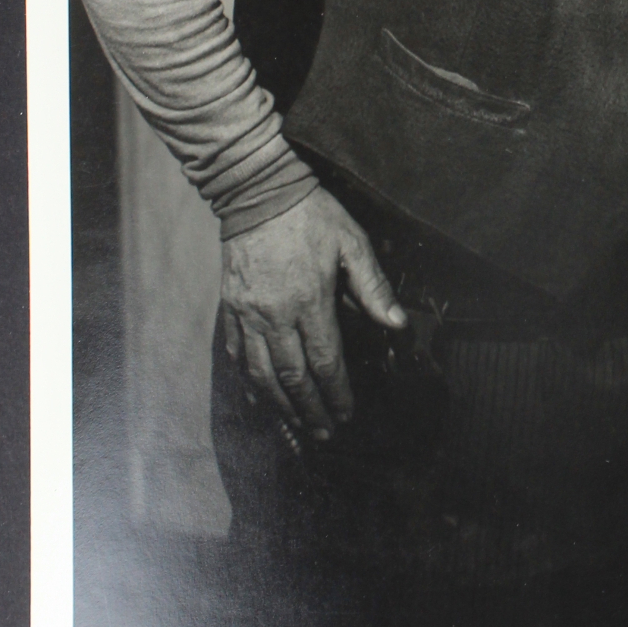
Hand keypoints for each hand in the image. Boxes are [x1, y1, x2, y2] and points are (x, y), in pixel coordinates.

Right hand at [221, 185, 406, 437]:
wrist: (258, 193)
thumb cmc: (311, 215)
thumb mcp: (352, 242)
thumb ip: (374, 286)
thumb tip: (397, 324)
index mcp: (310, 300)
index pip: (325, 361)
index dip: (337, 393)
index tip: (347, 414)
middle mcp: (275, 315)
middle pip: (293, 376)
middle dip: (311, 409)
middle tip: (325, 433)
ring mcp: (248, 313)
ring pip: (261, 373)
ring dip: (280, 404)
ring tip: (297, 424)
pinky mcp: (230, 307)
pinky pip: (237, 353)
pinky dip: (249, 379)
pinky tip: (260, 395)